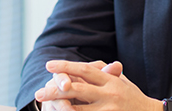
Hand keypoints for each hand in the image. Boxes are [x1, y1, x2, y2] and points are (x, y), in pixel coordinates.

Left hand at [35, 60, 162, 110]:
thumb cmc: (133, 97)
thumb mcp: (122, 82)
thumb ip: (105, 74)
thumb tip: (88, 66)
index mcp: (111, 80)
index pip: (85, 70)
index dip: (66, 66)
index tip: (48, 65)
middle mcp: (109, 94)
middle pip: (77, 89)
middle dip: (56, 91)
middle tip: (38, 93)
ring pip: (79, 110)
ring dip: (61, 109)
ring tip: (45, 109)